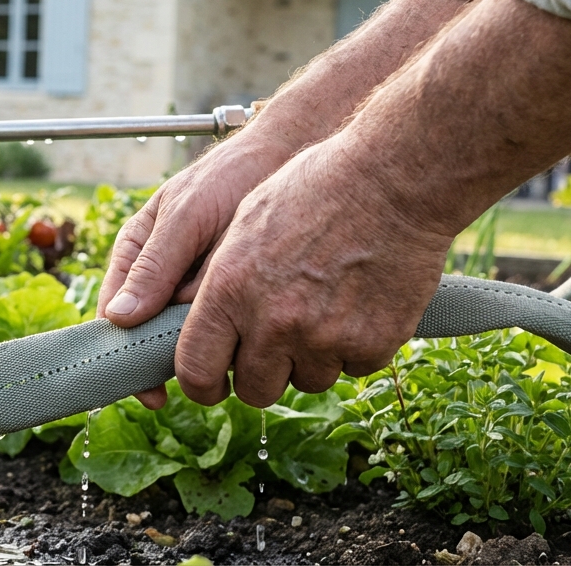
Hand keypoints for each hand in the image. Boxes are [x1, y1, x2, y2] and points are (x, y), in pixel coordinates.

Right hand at [96, 132, 292, 407]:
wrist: (289, 159)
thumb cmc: (229, 176)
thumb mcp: (185, 216)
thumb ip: (154, 265)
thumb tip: (118, 318)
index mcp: (135, 256)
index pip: (116, 316)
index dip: (127, 356)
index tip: (149, 390)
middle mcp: (162, 278)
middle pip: (153, 335)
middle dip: (175, 357)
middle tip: (201, 381)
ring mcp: (197, 288)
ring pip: (192, 336)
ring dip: (210, 347)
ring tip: (237, 350)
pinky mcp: (233, 294)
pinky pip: (227, 327)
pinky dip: (237, 337)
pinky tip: (256, 340)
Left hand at [150, 137, 451, 405]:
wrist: (391, 179)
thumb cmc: (312, 190)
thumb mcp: (243, 223)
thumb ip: (215, 283)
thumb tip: (179, 320)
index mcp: (230, 290)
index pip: (196, 370)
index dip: (202, 385)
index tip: (212, 384)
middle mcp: (273, 322)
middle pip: (254, 390)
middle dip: (261, 374)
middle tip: (275, 342)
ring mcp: (325, 338)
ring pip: (307, 381)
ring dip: (311, 357)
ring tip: (323, 305)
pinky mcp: (372, 344)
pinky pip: (353, 368)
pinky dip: (355, 346)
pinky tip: (359, 302)